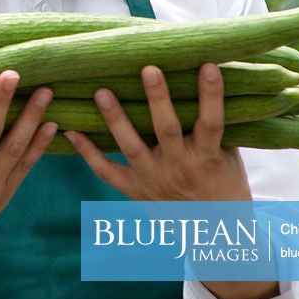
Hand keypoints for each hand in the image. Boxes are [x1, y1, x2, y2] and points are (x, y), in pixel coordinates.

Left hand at [64, 62, 276, 298]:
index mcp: (207, 158)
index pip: (211, 123)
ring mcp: (153, 180)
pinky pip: (106, 171)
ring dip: (115, 120)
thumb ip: (216, 126)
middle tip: (149, 68)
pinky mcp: (134, 190)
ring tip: (102, 92)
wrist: (213, 232)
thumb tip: (209, 76)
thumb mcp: (228, 155)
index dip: (211, 96)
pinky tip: (70, 131)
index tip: (207, 66)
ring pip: (132, 148)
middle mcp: (179, 168)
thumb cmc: (224, 183)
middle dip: (158, 99)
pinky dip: (87, 153)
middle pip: (167, 130)